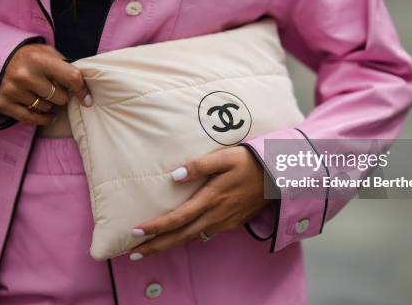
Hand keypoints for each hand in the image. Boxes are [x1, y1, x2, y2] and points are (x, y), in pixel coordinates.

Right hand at [0, 43, 91, 124]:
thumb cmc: (26, 56)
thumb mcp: (44, 52)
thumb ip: (64, 65)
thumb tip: (84, 85)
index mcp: (38, 59)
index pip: (72, 78)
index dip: (82, 89)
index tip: (87, 98)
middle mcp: (25, 76)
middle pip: (60, 97)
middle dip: (61, 95)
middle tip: (54, 88)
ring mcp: (13, 91)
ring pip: (47, 108)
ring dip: (48, 103)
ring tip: (41, 93)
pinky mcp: (3, 104)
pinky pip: (32, 119)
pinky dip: (43, 118)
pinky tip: (49, 115)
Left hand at [128, 146, 270, 260]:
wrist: (279, 176)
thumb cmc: (249, 162)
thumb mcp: (225, 157)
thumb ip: (200, 165)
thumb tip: (175, 176)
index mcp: (211, 199)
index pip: (177, 218)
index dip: (155, 227)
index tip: (135, 232)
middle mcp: (216, 216)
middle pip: (181, 236)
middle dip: (156, 246)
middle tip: (133, 254)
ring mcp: (225, 222)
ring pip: (192, 238)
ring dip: (171, 244)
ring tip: (152, 248)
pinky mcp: (232, 223)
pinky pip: (206, 235)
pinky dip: (189, 238)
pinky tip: (181, 236)